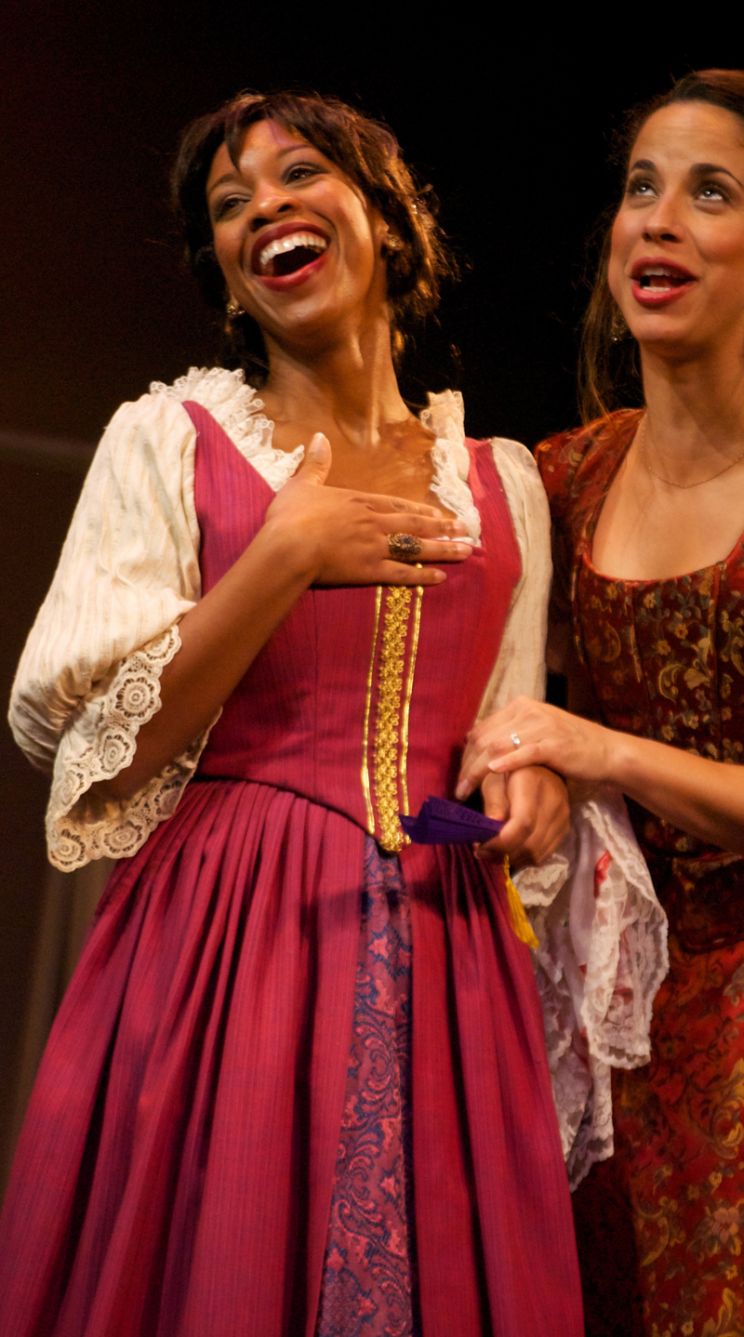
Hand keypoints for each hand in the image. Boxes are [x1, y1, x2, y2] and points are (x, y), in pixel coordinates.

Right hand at [265, 433, 472, 586]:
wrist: (288, 546)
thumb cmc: (290, 517)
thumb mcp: (301, 484)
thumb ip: (315, 463)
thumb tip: (319, 436)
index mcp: (359, 502)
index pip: (398, 505)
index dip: (422, 509)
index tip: (441, 514)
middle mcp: (374, 522)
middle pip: (415, 524)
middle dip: (443, 527)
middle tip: (466, 530)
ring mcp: (375, 547)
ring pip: (416, 547)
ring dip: (443, 549)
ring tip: (466, 551)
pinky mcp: (370, 570)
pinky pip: (402, 573)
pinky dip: (423, 575)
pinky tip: (442, 577)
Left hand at [457, 696, 613, 796]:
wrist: (606, 751)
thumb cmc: (569, 746)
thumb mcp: (536, 732)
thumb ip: (510, 733)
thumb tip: (478, 742)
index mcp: (520, 707)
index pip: (481, 729)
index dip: (465, 754)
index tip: (459, 776)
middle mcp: (527, 711)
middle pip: (484, 738)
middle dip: (467, 766)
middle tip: (458, 789)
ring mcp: (541, 726)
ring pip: (497, 746)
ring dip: (477, 770)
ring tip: (465, 791)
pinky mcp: (553, 743)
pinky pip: (524, 752)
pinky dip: (506, 762)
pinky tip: (492, 772)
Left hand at [475, 766, 569, 866]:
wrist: (532, 765)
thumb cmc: (506, 771)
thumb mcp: (492, 778)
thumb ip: (492, 800)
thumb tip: (492, 824)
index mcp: (533, 783)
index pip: (523, 823)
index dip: (501, 843)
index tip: (480, 847)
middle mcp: (553, 799)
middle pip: (531, 844)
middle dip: (503, 855)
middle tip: (482, 852)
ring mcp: (562, 814)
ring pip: (537, 853)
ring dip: (513, 859)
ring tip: (494, 852)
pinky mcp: (564, 826)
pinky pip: (544, 854)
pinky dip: (525, 858)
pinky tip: (510, 850)